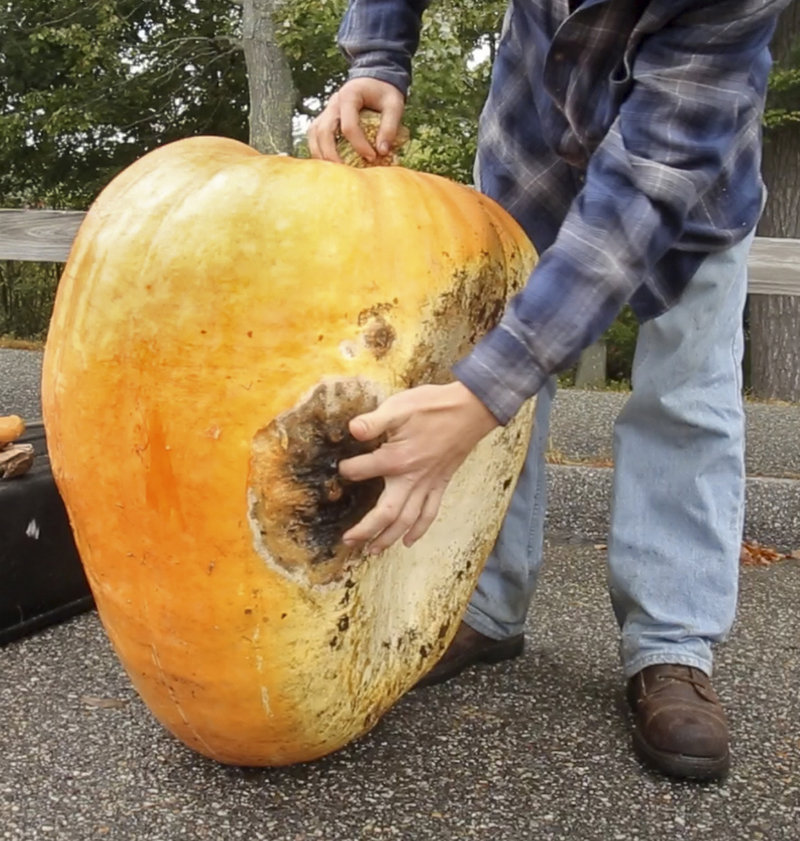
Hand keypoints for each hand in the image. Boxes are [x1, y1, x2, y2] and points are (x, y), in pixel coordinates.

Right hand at [308, 78, 405, 163]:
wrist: (375, 80)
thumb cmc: (384, 92)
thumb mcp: (394, 104)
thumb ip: (390, 126)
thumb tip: (382, 152)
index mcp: (349, 95)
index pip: (348, 125)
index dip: (359, 144)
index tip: (372, 157)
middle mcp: (333, 103)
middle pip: (324, 131)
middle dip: (332, 154)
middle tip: (345, 172)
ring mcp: (326, 110)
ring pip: (314, 133)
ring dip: (321, 154)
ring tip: (334, 172)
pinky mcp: (324, 118)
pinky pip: (315, 135)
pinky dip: (318, 150)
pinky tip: (328, 164)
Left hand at [338, 382, 498, 552]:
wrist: (471, 410)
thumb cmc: (434, 407)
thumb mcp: (400, 407)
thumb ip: (374, 421)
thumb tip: (352, 429)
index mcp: (397, 459)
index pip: (361, 471)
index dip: (347, 470)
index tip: (341, 468)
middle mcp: (411, 478)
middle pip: (385, 514)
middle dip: (366, 531)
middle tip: (348, 541)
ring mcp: (428, 485)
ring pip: (407, 520)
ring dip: (388, 538)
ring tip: (372, 550)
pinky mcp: (440, 485)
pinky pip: (429, 514)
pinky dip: (419, 530)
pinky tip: (408, 541)